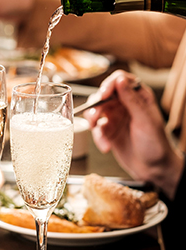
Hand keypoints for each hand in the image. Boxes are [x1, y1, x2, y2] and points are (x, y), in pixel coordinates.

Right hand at [84, 70, 183, 198]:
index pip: (119, 80)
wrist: (153, 168)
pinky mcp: (109, 132)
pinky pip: (96, 130)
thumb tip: (120, 80)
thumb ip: (131, 99)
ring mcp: (116, 118)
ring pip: (96, 111)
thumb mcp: (145, 120)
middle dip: (96, 105)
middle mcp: (125, 105)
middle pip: (103, 95)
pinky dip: (98, 138)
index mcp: (138, 97)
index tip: (103, 95)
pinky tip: (106, 146)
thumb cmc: (156, 144)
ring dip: (93, 120)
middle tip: (95, 116)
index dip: (109, 85)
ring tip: (96, 129)